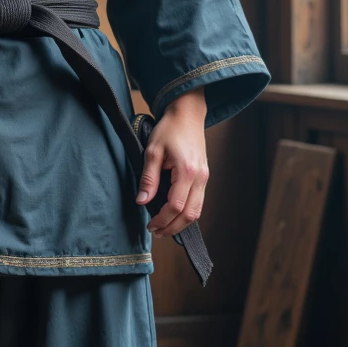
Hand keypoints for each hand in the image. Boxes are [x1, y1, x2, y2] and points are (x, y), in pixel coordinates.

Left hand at [135, 87, 207, 238]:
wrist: (187, 114)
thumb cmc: (169, 129)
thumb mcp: (152, 151)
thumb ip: (148, 178)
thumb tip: (142, 200)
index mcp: (187, 171)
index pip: (175, 205)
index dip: (162, 219)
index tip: (150, 225)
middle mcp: (200, 177)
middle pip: (190, 214)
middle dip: (172, 227)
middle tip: (156, 232)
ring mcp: (204, 177)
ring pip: (197, 210)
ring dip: (181, 223)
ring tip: (164, 227)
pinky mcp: (204, 176)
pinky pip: (198, 202)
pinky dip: (187, 213)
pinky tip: (174, 215)